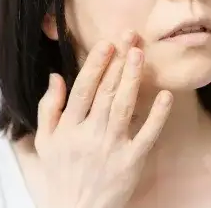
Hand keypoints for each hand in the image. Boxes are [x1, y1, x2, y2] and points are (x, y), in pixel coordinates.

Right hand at [34, 31, 172, 207]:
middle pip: (106, 92)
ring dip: (133, 79)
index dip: (96, 65)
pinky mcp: (132, 161)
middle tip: (130, 37)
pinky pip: (147, 135)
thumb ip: (48, 107)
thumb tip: (55, 75)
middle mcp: (90, 134)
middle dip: (118, 63)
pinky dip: (157, 115)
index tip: (107, 44)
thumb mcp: (44, 142)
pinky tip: (166, 95)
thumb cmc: (61, 173)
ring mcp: (112, 147)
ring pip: (124, 107)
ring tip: (140, 55)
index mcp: (68, 127)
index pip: (83, 89)